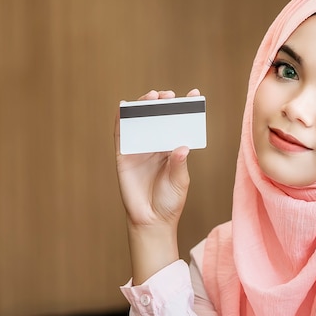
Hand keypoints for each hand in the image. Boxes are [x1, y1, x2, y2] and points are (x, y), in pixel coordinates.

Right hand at [114, 89, 200, 282]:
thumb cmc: (169, 201)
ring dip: (143, 107)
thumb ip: (179, 164)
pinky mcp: (124, 157)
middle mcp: (156, 146)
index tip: (194, 94)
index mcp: (172, 149)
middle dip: (163, 104)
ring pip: (140, 122)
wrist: (151, 220)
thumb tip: (181, 147)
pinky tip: (124, 107)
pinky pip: (121, 135)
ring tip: (151, 97)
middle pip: (159, 118)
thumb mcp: (180, 182)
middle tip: (168, 95)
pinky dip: (121, 120)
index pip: (179, 124)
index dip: (185, 108)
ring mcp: (139, 150)